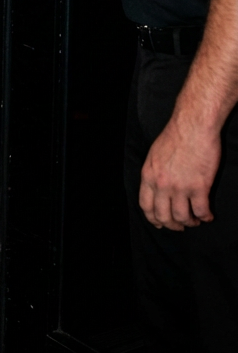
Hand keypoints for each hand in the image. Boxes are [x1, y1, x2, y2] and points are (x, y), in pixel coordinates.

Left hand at [139, 111, 219, 230]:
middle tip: (180, 226)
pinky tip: (208, 216)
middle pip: (163, 215)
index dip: (153, 218)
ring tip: (195, 221)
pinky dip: (205, 216)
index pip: (146, 206)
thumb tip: (157, 189)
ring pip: (182, 217)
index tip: (160, 223)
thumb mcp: (154, 155)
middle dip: (172, 225)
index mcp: (148, 175)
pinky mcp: (200, 186)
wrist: (192, 126)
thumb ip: (154, 173)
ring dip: (190, 222)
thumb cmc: (175, 136)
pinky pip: (201, 210)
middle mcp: (162, 184)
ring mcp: (180, 186)